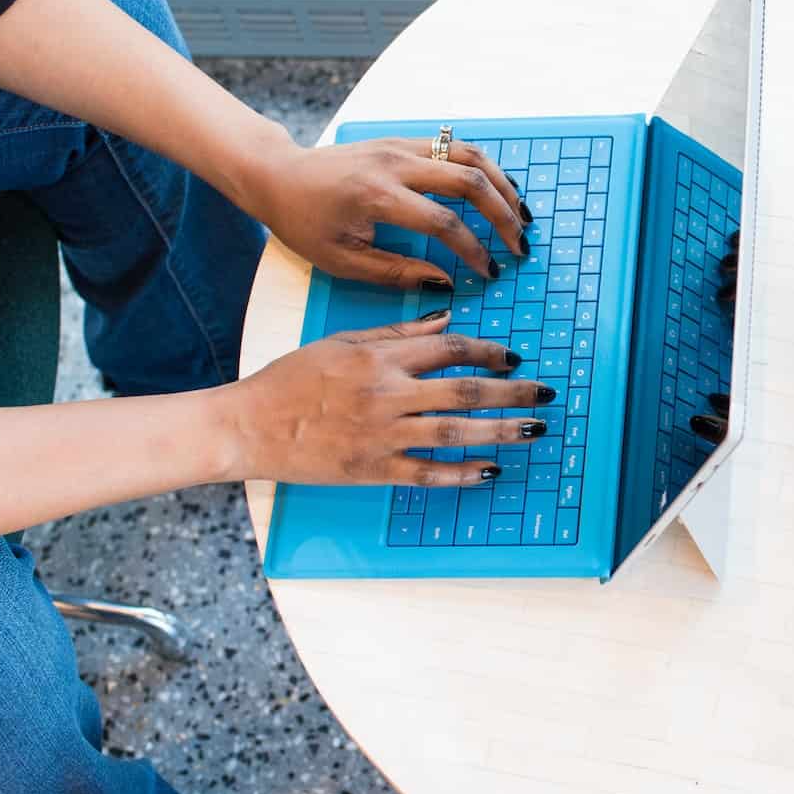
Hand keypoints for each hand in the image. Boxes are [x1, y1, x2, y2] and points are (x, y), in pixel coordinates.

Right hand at [214, 314, 555, 486]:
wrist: (249, 425)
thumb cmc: (292, 379)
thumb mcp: (343, 341)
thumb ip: (397, 333)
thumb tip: (448, 319)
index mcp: (380, 358)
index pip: (449, 348)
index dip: (488, 351)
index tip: (515, 356)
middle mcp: (387, 394)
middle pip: (464, 390)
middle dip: (512, 390)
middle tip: (545, 393)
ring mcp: (382, 435)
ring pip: (456, 432)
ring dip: (501, 430)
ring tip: (534, 429)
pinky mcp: (372, 470)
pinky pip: (427, 474)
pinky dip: (462, 474)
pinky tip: (491, 471)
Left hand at [242, 131, 528, 285]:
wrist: (278, 175)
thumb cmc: (303, 222)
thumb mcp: (341, 259)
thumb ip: (396, 272)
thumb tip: (446, 281)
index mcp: (377, 196)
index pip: (443, 222)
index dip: (474, 250)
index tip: (489, 271)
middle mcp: (395, 164)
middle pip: (469, 181)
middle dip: (502, 215)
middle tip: (520, 244)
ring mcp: (402, 146)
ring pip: (470, 155)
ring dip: (503, 185)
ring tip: (521, 214)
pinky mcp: (404, 141)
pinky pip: (456, 147)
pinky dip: (485, 168)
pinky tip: (499, 189)